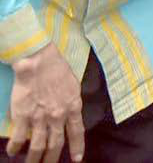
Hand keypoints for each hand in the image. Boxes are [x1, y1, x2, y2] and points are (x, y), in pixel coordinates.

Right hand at [6, 44, 85, 162]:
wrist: (39, 62)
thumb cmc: (57, 69)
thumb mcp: (73, 86)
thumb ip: (71, 103)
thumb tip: (70, 115)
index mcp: (73, 107)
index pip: (77, 132)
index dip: (77, 147)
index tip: (77, 159)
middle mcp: (58, 116)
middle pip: (56, 144)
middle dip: (52, 159)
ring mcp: (40, 118)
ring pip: (38, 146)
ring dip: (34, 159)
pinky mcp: (23, 116)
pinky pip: (19, 138)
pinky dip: (16, 147)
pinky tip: (13, 152)